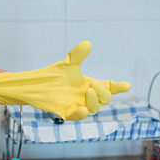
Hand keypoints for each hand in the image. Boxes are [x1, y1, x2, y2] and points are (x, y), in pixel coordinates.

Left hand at [0, 41, 129, 120]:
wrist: (33, 85)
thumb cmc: (52, 75)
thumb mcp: (66, 64)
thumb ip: (77, 55)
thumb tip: (87, 44)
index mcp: (89, 84)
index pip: (108, 87)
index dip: (118, 87)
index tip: (126, 85)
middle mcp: (85, 96)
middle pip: (105, 98)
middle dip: (104, 91)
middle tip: (93, 83)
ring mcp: (77, 105)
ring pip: (94, 108)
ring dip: (95, 100)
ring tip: (88, 90)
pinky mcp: (66, 112)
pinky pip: (77, 116)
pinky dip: (81, 112)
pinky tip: (80, 106)